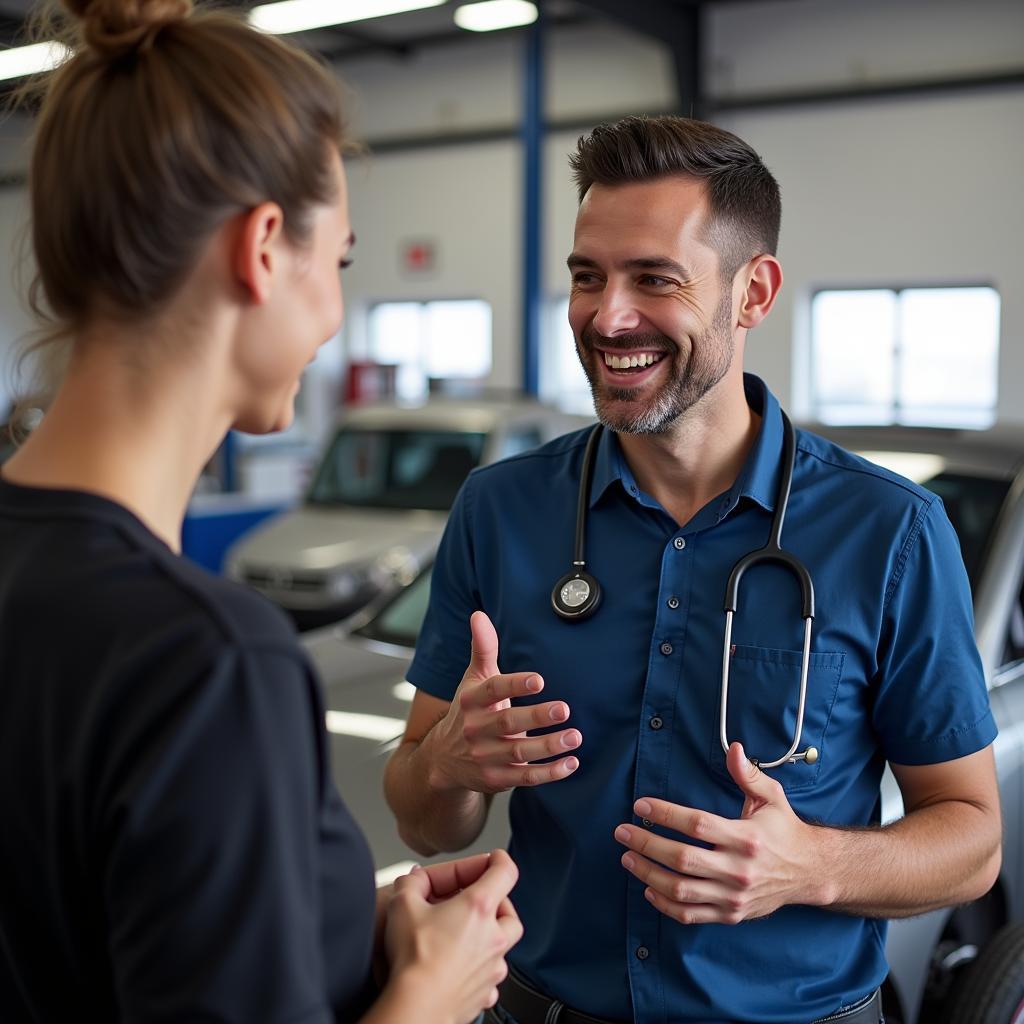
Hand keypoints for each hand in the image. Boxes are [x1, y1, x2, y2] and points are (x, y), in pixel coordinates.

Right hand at [384, 849, 522, 1021]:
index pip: (505, 871)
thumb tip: (414, 880)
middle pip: (509, 911)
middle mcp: (493, 937)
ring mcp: (492, 968)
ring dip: (488, 936)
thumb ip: (411, 883)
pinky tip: (459, 966)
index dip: (499, 860)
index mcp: (479, 907)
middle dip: (494, 902)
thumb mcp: (402, 904)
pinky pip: (490, 975)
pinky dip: (480, 967)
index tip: (494, 858)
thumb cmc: (414, 959)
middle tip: (473, 901)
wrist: (416, 1008)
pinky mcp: (484, 993)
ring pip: (502, 945)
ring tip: (465, 935)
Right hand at [429, 611, 580, 793]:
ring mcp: (486, 756)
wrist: (442, 759)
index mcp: (470, 701)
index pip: (492, 690)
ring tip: (575, 736)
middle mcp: (476, 729)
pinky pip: (526, 777)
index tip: (539, 680)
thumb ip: (482, 648)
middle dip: (536, 717)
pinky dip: (550, 773)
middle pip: (508, 722)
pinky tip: (571, 763)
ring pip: (519, 753)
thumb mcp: (472, 679)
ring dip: (549, 746)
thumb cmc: (468, 710)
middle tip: (564, 709)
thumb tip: (478, 615)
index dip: (514, 684)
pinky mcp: (497, 778)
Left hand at [613, 742, 823, 923]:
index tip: (641, 805)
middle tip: (622, 832)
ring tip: (627, 858)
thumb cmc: (785, 830)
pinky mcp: (731, 914)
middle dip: (646, 844)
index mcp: (746, 837)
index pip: (697, 825)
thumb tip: (732, 747)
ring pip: (681, 889)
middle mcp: (739, 869)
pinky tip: (648, 888)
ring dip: (648, 874)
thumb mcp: (772, 798)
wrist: (810, 872)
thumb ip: (748, 774)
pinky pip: (691, 915)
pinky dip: (666, 904)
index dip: (665, 814)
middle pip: (682, 859)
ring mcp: (734, 896)